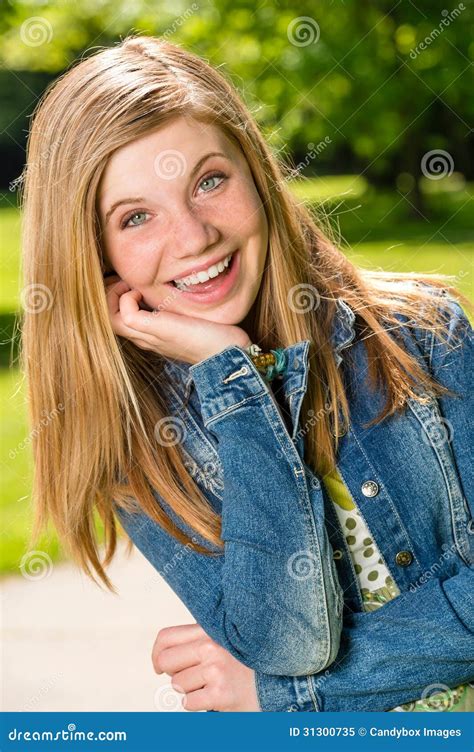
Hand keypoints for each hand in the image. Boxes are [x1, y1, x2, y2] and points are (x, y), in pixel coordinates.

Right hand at [104, 275, 251, 364]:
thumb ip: (178, 307)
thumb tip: (175, 285)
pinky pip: (125, 314)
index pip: (118, 317)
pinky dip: (128, 298)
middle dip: (108, 294)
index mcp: (151, 335)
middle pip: (107, 319)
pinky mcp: (156, 330)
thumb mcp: (190, 317)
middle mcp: (145, 338)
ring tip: (130, 284)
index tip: (130, 281)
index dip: (116, 296)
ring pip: (110, 318)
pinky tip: (143, 292)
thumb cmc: (216, 336)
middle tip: (123, 279)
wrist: (227, 354)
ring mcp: (149, 336)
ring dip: (114, 295)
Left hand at [152, 623, 260, 711]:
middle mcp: (211, 646)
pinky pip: (188, 702)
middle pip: (166, 661)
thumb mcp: (223, 641)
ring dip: (190, 691)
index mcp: (210, 630)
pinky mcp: (219, 693)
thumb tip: (161, 656)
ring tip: (212, 686)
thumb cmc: (245, 663)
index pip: (166, 637)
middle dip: (173, 674)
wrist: (278, 682)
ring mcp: (215, 670)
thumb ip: (197, 641)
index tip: (159, 665)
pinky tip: (215, 698)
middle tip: (190, 678)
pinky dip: (198, 705)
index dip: (156, 654)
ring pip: (177, 684)